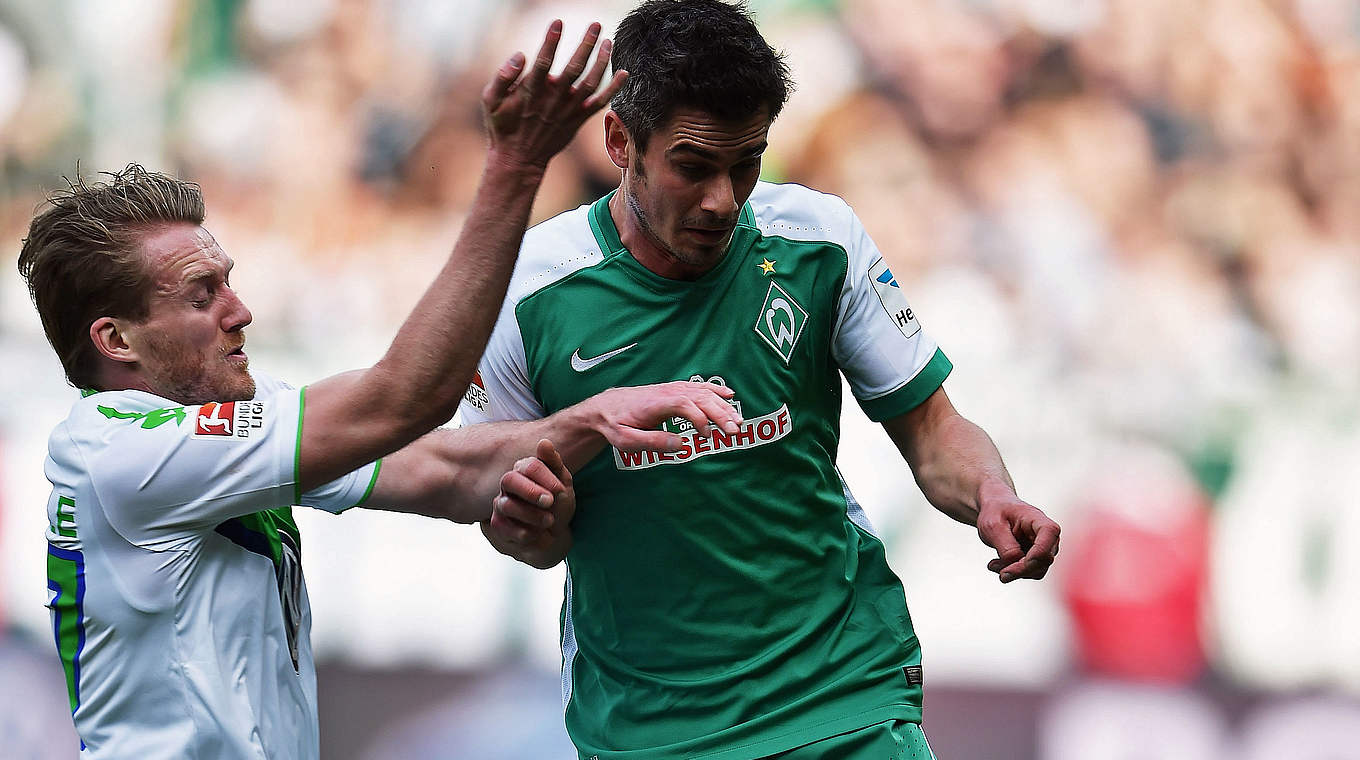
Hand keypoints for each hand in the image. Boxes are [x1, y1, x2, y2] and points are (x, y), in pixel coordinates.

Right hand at [482, 20, 626, 169]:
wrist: (518, 158)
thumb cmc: (503, 126)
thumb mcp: (490, 101)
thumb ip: (502, 76)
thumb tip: (520, 55)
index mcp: (531, 91)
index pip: (543, 61)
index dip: (551, 41)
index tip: (559, 21)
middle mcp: (553, 99)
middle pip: (574, 68)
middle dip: (586, 44)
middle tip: (596, 24)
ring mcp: (568, 110)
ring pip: (590, 83)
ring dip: (602, 61)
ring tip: (609, 41)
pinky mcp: (577, 119)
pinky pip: (599, 103)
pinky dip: (613, 89)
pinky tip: (625, 73)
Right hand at [483, 439, 574, 567]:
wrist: (555, 532)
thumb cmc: (557, 502)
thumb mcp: (563, 482)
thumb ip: (554, 462)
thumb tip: (544, 442)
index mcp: (525, 469)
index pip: (530, 466)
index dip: (545, 478)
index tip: (560, 491)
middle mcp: (509, 484)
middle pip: (509, 480)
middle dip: (531, 492)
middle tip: (549, 502)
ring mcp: (501, 504)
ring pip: (507, 505)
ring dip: (531, 514)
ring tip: (549, 521)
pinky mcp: (498, 525)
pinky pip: (503, 527)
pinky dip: (523, 533)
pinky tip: (539, 534)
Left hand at [588, 381, 743, 451]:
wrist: (605, 407)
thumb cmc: (615, 425)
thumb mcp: (627, 440)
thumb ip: (653, 442)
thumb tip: (681, 445)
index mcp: (655, 404)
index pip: (684, 404)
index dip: (699, 418)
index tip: (706, 436)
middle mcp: (666, 392)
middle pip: (699, 397)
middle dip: (719, 413)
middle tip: (734, 431)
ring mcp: (671, 389)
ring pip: (702, 392)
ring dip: (722, 406)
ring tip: (738, 421)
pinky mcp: (674, 390)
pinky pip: (699, 387)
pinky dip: (715, 390)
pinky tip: (729, 395)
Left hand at [976, 483, 1059, 582]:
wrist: (995, 510)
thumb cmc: (996, 512)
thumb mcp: (993, 525)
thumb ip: (1006, 546)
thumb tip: (1016, 562)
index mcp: (1039, 519)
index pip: (1050, 534)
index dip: (1038, 552)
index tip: (1016, 563)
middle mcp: (1047, 536)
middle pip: (1044, 559)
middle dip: (1019, 568)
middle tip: (993, 567)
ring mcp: (1044, 549)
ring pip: (1037, 571)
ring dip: (1013, 572)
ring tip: (992, 564)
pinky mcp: (1036, 559)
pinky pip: (1029, 573)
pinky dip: (1012, 572)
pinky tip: (996, 564)